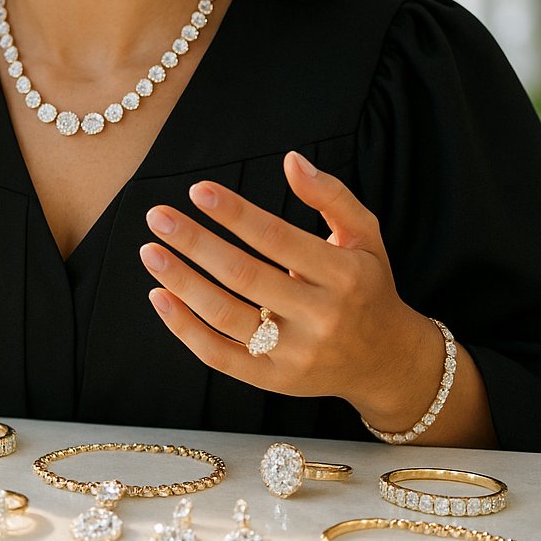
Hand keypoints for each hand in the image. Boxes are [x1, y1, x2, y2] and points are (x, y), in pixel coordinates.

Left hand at [139, 151, 440, 424]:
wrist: (390, 363)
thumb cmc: (368, 286)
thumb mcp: (366, 235)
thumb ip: (331, 195)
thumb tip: (292, 159)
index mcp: (343, 274)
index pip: (278, 239)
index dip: (234, 214)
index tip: (197, 191)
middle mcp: (320, 316)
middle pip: (244, 276)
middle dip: (195, 243)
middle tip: (158, 216)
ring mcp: (295, 353)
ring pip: (226, 316)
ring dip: (182, 282)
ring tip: (150, 251)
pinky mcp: (274, 380)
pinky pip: (220, 356)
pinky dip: (184, 328)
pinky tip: (160, 296)